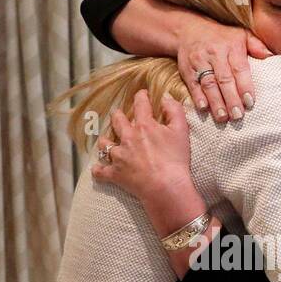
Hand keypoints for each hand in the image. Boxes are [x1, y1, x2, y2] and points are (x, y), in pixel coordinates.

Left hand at [92, 89, 197, 220]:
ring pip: (104, 143)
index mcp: (144, 125)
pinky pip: (100, 171)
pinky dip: (98, 170)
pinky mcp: (115, 173)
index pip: (140, 104)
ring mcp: (119, 156)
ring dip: (105, 141)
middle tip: (120, 116)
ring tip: (107, 141)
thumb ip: (174, 110)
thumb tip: (165, 97)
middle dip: (118, 115)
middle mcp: (128, 137)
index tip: (142, 94)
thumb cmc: (176, 159)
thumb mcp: (181, 131)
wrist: (166, 187)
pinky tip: (98, 169)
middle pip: (117, 120)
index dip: (141, 96)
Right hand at [175, 15, 271, 122]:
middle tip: (238, 115)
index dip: (244, 86)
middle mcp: (215, 53)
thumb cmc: (221, 37)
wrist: (189, 30)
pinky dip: (198, 97)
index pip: (239, 68)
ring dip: (216, 102)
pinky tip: (204, 109)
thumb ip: (256, 45)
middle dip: (231, 98)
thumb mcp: (240, 35)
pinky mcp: (187, 69)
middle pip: (224, 79)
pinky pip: (193, 84)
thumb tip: (271, 56)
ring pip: (208, 83)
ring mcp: (199, 61)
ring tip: (223, 117)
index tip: (250, 102)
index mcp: (231, 46)